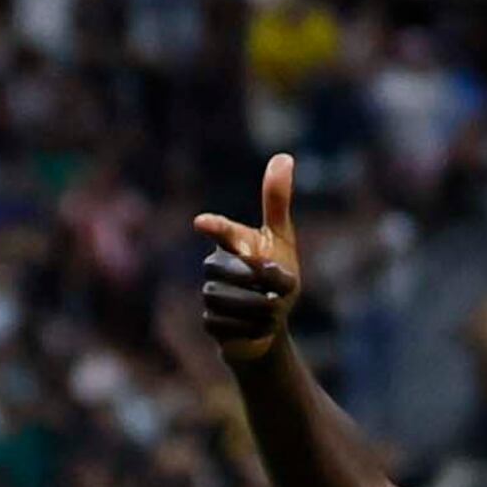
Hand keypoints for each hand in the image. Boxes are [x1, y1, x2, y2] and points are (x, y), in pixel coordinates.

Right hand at [192, 153, 302, 363]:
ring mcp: (209, 294)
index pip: (222, 231)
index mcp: (233, 242)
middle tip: (279, 293)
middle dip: (258, 284)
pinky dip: (251, 330)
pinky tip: (260, 329)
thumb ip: (277, 203)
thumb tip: (284, 156)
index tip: (202, 222)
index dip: (214, 226)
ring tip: (273, 312)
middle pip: (228, 271)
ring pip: (227, 301)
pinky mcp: (210, 322)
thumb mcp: (282, 241)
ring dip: (258, 310)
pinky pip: (227, 326)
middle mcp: (215, 265)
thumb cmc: (276, 276)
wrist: (271, 324)